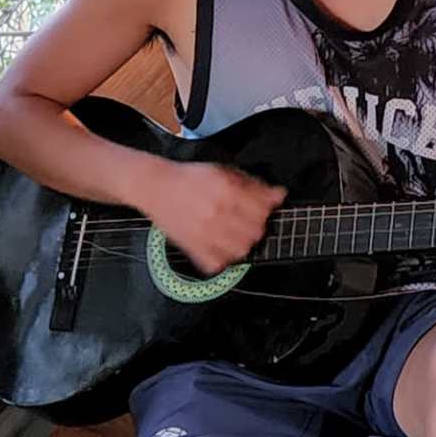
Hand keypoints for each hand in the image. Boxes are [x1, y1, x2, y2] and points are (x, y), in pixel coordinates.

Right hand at [147, 162, 283, 275]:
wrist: (156, 187)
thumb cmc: (192, 178)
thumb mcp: (224, 172)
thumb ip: (253, 184)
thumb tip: (279, 195)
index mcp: (226, 190)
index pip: (264, 209)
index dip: (268, 208)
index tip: (263, 206)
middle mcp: (217, 213)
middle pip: (256, 232)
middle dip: (257, 225)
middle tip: (247, 219)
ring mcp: (204, 234)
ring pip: (242, 250)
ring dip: (244, 243)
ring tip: (235, 233)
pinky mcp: (192, 249)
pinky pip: (218, 264)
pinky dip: (223, 259)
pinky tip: (220, 246)